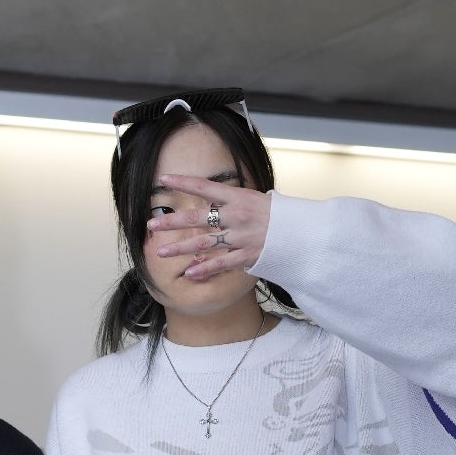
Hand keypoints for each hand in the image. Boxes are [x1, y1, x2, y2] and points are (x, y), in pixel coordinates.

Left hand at [148, 175, 271, 282]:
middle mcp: (237, 216)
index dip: (183, 183)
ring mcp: (241, 237)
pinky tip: (189, 273)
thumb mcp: (256, 199)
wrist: (303, 231)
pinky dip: (205, 269)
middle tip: (152, 223)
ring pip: (204, 243)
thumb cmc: (279, 215)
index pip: (205, 187)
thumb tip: (212, 200)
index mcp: (239, 197)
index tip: (164, 181)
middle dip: (172, 222)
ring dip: (180, 248)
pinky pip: (222, 263)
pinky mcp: (248, 255)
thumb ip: (233, 201)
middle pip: (197, 218)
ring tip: (161, 252)